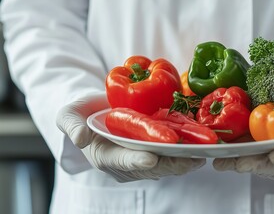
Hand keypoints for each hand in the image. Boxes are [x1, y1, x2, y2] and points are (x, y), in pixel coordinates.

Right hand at [56, 93, 204, 181]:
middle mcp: (126, 161)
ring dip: (184, 160)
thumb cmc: (81, 113)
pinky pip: (171, 152)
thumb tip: (80, 138)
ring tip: (202, 153)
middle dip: (170, 163)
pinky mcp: (154, 148)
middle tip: (189, 158)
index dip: (136, 161)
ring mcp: (141, 156)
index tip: (151, 158)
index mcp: (105, 156)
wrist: (95, 109)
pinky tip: (201, 143)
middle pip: (150, 166)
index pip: (121, 161)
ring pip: (165, 162)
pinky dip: (186, 149)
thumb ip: (71, 125)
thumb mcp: (68, 115)